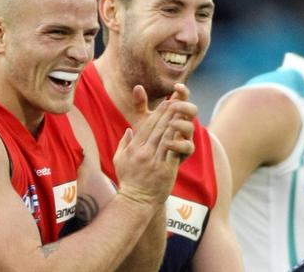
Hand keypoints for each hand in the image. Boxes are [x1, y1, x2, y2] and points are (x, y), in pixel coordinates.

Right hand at [114, 85, 196, 206]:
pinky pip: (174, 151)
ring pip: (167, 137)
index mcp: (134, 149)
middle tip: (176, 102)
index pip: (146, 127)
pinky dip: (179, 140)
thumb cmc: (128, 180)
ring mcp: (156, 161)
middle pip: (158, 129)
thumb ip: (123, 143)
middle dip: (168, 114)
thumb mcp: (119, 160)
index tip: (165, 104)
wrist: (136, 201)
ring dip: (175, 123)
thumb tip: (129, 130)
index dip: (157, 114)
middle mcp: (144, 153)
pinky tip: (184, 131)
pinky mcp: (166, 170)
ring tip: (182, 112)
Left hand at [131, 83, 195, 162]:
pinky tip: (167, 142)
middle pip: (193, 110)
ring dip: (182, 124)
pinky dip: (178, 144)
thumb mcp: (142, 120)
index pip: (183, 98)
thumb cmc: (146, 137)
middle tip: (174, 105)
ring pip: (191, 127)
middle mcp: (183, 123)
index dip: (182, 91)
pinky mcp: (185, 152)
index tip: (176, 86)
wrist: (146, 162)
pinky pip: (187, 146)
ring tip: (171, 123)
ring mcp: (185, 137)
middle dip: (185, 106)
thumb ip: (140, 104)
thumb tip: (137, 87)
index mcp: (175, 113)